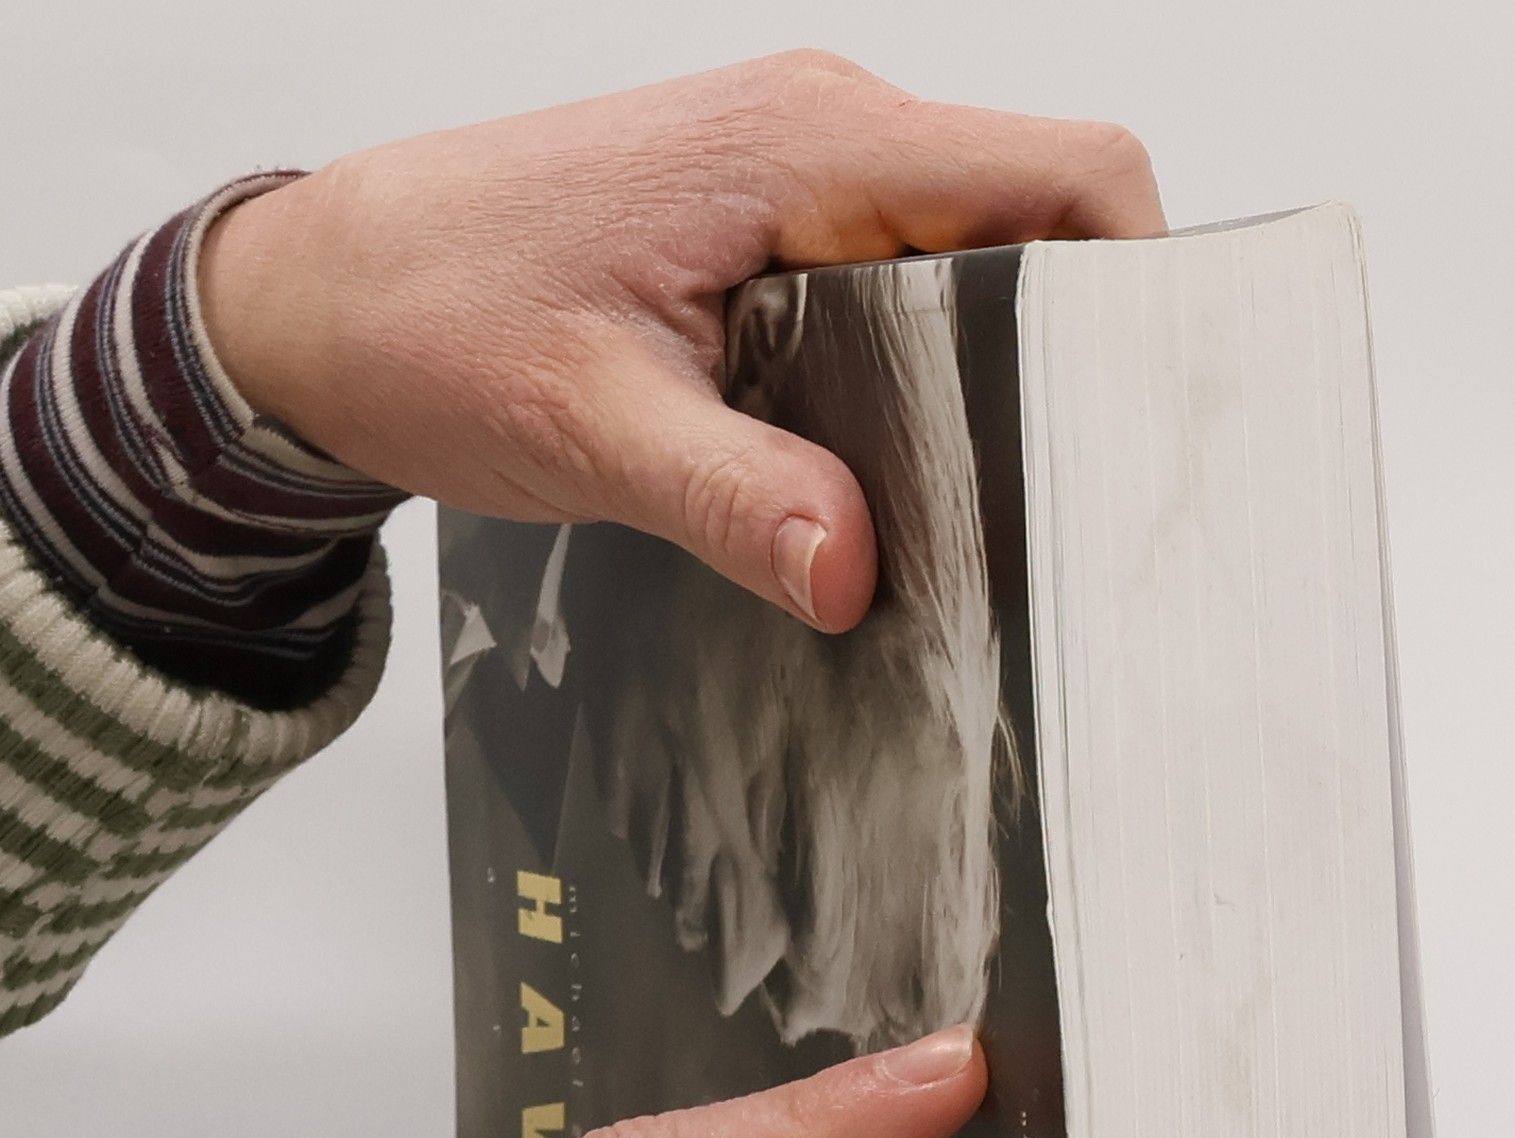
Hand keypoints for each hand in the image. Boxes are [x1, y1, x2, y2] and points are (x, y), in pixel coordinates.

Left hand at [197, 51, 1163, 631]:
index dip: (1142, 280)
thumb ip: (737, 496)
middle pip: (1037, 227)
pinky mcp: (769, 244)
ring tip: (985, 507)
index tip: (1151, 408)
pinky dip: (922, 384)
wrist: (319, 300)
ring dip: (990, 381)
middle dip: (1073, 356)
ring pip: (971, 270)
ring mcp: (799, 190)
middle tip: (1066, 499)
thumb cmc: (431, 315)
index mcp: (807, 147)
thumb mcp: (591, 426)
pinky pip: (899, 298)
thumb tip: (855, 572)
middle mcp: (823, 145)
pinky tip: (893, 479)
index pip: (1065, 173)